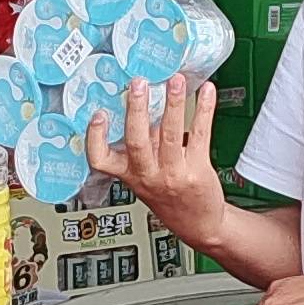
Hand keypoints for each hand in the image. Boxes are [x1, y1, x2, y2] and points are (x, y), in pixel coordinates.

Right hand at [84, 78, 226, 242]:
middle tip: (138, 84)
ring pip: (170, 134)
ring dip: (174, 103)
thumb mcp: (147, 177)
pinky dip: (204, 109)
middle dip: (137, 109)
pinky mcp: (198, 169)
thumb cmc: (171, 198)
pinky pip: (200, 134)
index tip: (98, 115)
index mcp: (130, 175)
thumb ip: (145, 145)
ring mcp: (173, 173)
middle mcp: (149, 175)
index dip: (96, 137)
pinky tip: (207, 92)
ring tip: (176, 81)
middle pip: (136, 141)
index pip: (101, 160)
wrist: (199, 224)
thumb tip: (149, 105)